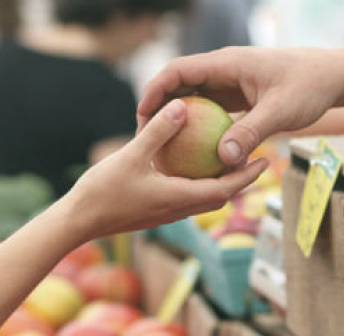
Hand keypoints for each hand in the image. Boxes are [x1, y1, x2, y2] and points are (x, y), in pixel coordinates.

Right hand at [62, 99, 268, 241]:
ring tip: (230, 161)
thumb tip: (182, 106)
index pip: (224, 190)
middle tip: (256, 159)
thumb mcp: (131, 156)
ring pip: (203, 199)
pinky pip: (185, 197)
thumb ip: (158, 132)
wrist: (78, 222)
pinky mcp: (155, 212)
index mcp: (179, 198)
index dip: (247, 176)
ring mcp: (166, 213)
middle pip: (220, 196)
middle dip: (240, 180)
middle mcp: (178, 210)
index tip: (265, 161)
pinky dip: (197, 183)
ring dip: (220, 183)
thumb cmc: (102, 191)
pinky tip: (191, 166)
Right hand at [138, 48, 343, 167]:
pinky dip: (199, 129)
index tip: (142, 116)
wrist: (332, 78)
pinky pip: (211, 112)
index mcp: (227, 64)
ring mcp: (230, 84)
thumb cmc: (309, 87)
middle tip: (145, 137)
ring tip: (163, 148)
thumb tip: (223, 159)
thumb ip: (251, 133)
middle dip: (159, 109)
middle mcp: (224, 71)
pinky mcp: (238, 98)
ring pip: (194, 100)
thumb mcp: (280, 111)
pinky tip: (194, 155)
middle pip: (180, 86)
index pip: (178, 71)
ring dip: (178, 121)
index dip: (155, 90)